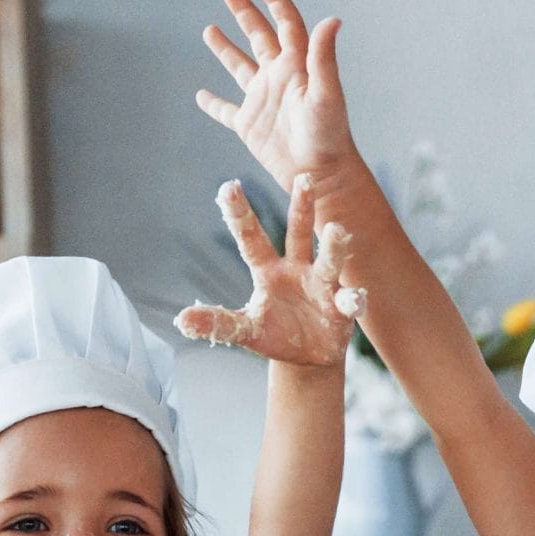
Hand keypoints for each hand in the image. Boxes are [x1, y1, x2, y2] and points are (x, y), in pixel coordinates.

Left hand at [176, 174, 364, 367]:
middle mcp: (297, 269)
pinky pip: (350, 300)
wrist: (309, 357)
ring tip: (336, 230)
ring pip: (328, 260)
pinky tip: (353, 300)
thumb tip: (181, 320)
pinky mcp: (343, 307)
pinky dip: (353, 300)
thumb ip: (217, 322)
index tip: (227, 185)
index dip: (240, 214)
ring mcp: (322, 285)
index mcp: (269, 270)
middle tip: (304, 178)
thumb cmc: (275, 334)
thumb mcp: (245, 329)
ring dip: (333, 246)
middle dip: (302, 206)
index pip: (251, 239)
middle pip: (298, 233)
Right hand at [195, 0, 360, 195]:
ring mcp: (262, 100)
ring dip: (225, 48)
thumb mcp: (327, 93)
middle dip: (244, 10)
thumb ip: (324, 57)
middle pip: (259, 35)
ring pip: (240, 67)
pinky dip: (212, 104)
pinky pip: (227, 111)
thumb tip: (332, 19)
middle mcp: (279, 77)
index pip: (285, 22)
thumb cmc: (328, 136)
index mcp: (297, 65)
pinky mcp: (250, 125)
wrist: (321, 174)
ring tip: (209, 29)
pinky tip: (200, 96)